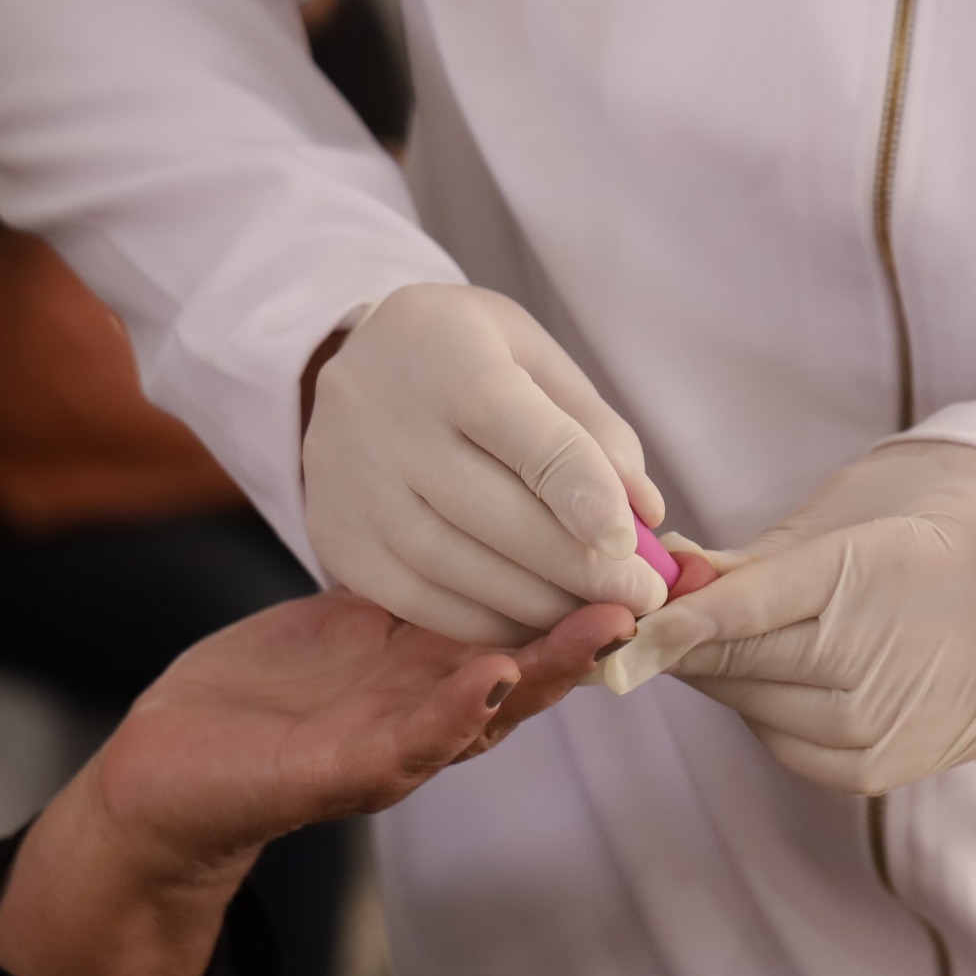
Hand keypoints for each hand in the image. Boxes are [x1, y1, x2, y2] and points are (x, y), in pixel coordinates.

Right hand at [0, 592, 634, 975]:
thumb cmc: (233, 794)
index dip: (568, 658)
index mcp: (425, 738)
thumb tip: (491, 693)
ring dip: (526, 580)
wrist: (165, 781)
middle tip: (627, 567)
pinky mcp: (353, 626)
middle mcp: (420, 698)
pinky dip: (453, 555)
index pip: (515, 694)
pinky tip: (485, 513)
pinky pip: (414, 583)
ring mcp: (389, 661)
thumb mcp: (320, 773)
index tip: (618, 620)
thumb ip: (398, 743)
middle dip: (569, 614)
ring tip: (579, 533)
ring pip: (474, 612)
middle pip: (511, 649)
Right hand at [304, 284, 667, 645]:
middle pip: (486, 510)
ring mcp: (348, 481)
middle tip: (639, 596)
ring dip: (535, 604)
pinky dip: (482, 622)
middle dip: (575, 566)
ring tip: (596, 615)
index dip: (581, 492)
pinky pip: (413, 598)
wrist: (359, 357)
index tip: (632, 544)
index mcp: (445, 351)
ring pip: (448, 563)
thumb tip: (641, 515)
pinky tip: (533, 624)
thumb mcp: (537, 358)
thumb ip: (595, 430)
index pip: (519, 430)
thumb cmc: (470, 356)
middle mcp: (382, 416)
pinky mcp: (334, 535)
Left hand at [605, 442, 975, 794]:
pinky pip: (782, 742)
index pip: (734, 613)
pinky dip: (769, 712)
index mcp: (855, 578)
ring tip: (755, 635)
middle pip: (728, 665)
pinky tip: (797, 675)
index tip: (614, 635)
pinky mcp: (872, 771)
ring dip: (730, 675)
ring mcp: (867, 726)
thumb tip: (663, 573)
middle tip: (660, 612)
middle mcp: (860, 664)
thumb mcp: (848, 518)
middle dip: (688, 640)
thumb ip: (752, 561)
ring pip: (748, 706)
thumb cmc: (933, 531)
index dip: (666, 627)